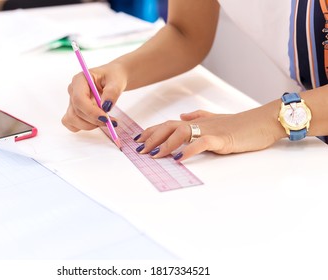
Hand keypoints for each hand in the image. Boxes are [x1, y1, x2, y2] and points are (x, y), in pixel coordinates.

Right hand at [61, 62, 127, 131]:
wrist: (113, 80)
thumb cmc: (113, 77)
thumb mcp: (117, 81)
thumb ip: (112, 92)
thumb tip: (106, 106)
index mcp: (79, 80)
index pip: (79, 99)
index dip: (91, 111)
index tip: (105, 118)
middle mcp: (73, 91)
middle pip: (77, 111)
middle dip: (94, 120)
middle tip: (112, 121)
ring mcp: (72, 102)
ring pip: (73, 120)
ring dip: (91, 125)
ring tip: (108, 121)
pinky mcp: (74, 112)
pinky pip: (73, 125)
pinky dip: (86, 127)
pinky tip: (98, 122)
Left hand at [135, 103, 285, 160]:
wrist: (262, 122)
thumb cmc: (240, 124)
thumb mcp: (215, 119)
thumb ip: (198, 117)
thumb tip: (182, 116)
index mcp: (197, 122)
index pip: (168, 125)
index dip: (151, 131)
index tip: (138, 140)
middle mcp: (199, 124)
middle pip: (169, 127)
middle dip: (152, 139)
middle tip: (140, 151)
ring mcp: (210, 130)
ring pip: (181, 133)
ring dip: (166, 144)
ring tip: (155, 155)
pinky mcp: (222, 139)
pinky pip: (202, 143)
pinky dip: (189, 150)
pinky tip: (180, 158)